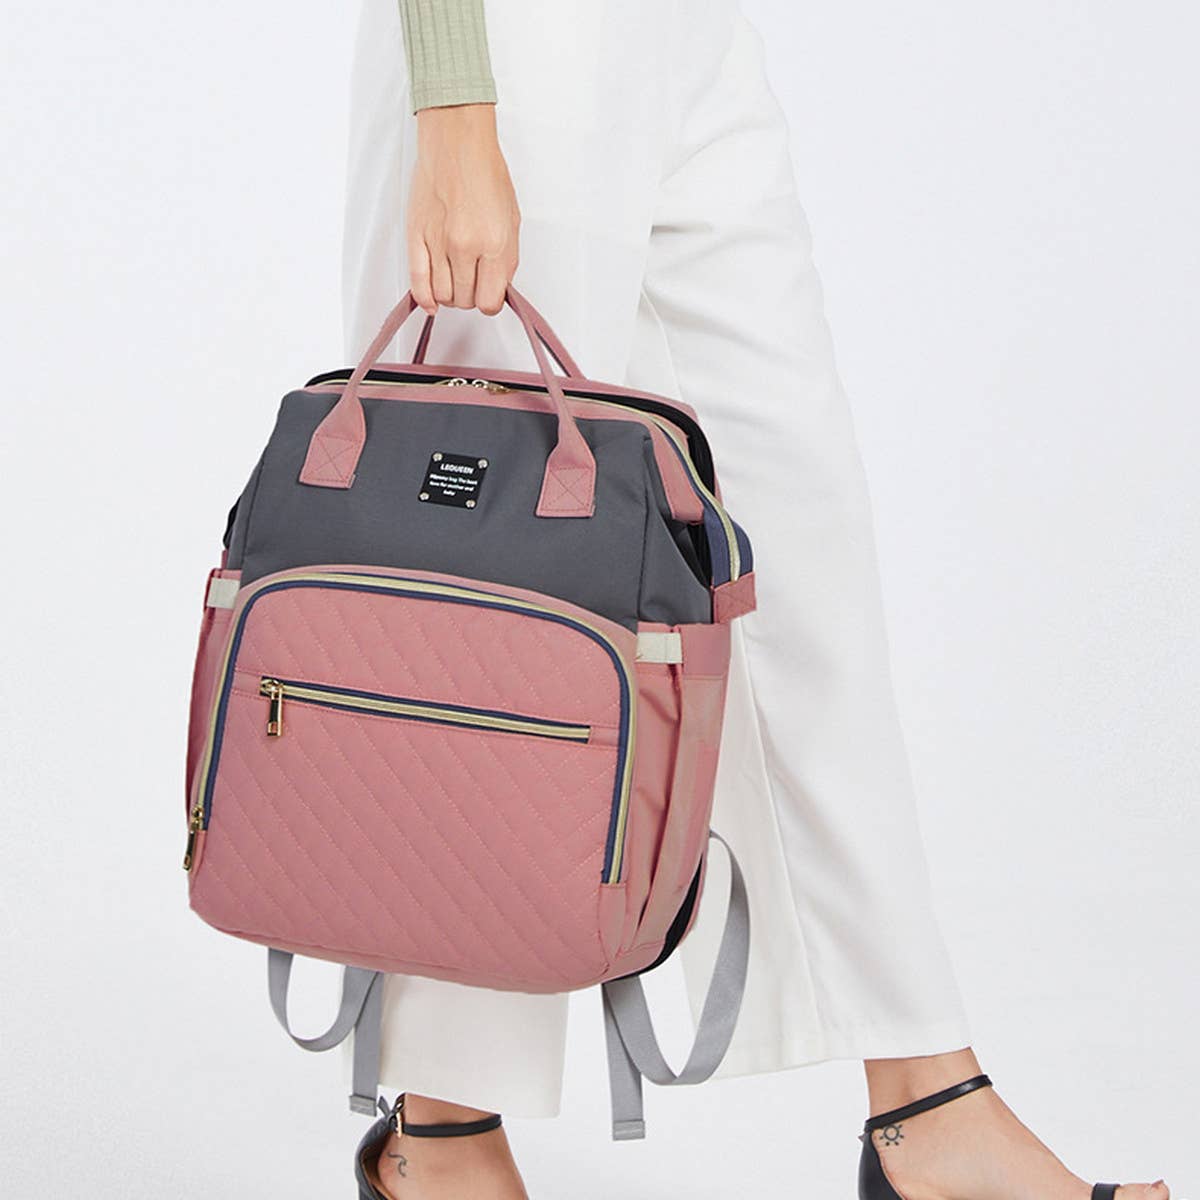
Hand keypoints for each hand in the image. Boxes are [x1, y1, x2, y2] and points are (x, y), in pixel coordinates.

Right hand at [407, 104, 519, 315]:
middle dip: (471, 296)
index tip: (488, 294)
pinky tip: (431, 303)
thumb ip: (506, 260)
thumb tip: (498, 288)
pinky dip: (425, 298)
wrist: (457, 145)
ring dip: (450, 295)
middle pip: (465, 301)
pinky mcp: (417, 237)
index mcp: (494, 244)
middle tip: (472, 280)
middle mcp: (465, 247)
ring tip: (455, 281)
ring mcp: (438, 244)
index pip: (489, 301)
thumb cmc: (486, 175)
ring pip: (442, 295)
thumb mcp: (512, 220)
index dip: (490, 302)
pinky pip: (418, 282)